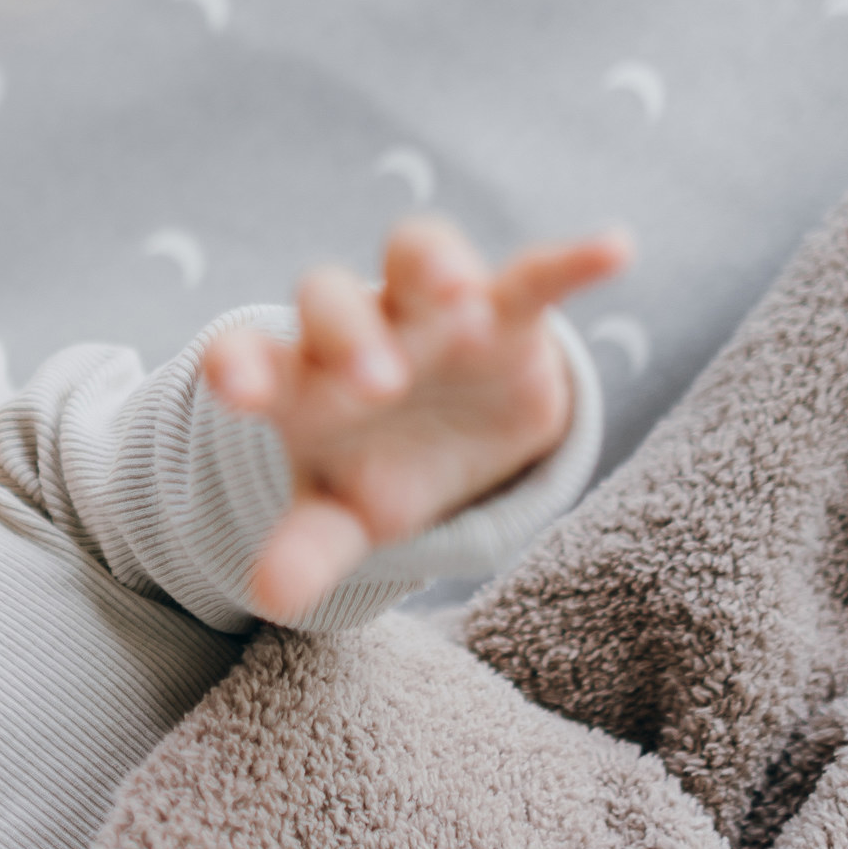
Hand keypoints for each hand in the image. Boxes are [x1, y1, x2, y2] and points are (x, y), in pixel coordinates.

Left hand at [204, 217, 629, 622]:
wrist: (448, 443)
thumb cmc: (374, 470)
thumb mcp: (340, 516)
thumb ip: (307, 548)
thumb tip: (268, 598)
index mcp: (300, 381)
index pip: (250, 355)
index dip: (238, 365)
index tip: (234, 390)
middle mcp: (357, 328)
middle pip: (332, 303)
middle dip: (351, 336)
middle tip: (378, 388)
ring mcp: (429, 311)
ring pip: (415, 254)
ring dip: (435, 267)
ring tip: (461, 297)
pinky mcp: (507, 311)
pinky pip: (534, 274)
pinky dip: (571, 263)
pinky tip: (613, 251)